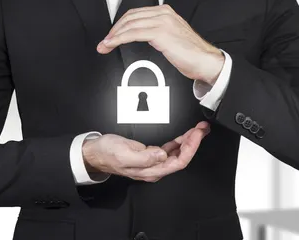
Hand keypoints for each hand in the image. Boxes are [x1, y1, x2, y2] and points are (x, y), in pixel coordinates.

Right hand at [82, 121, 210, 182]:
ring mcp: (154, 162)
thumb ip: (144, 156)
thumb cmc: (107, 153)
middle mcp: (155, 168)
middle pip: (182, 158)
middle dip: (194, 142)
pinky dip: (180, 140)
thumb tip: (162, 154)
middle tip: (202, 128)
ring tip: (199, 129)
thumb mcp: (124, 153)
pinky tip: (186, 135)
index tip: (196, 134)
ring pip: (178, 153)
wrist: (96, 153)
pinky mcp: (151, 155)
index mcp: (151, 170)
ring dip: (189, 141)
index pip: (178, 162)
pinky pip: (171, 149)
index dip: (190, 148)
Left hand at [96, 5, 224, 85]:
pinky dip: (119, 39)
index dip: (120, 25)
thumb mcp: (171, 37)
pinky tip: (112, 45)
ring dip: (113, 36)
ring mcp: (162, 22)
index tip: (111, 36)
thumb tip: (139, 37)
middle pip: (130, 17)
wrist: (206, 61)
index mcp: (165, 12)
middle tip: (104, 42)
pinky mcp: (161, 33)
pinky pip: (133, 34)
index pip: (135, 14)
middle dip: (114, 30)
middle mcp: (163, 13)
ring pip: (129, 25)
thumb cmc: (191, 53)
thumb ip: (156, 33)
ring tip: (105, 45)